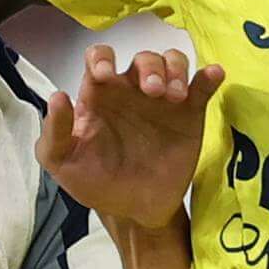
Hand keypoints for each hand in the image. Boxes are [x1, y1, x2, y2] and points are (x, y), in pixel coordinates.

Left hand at [38, 43, 223, 229]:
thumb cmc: (96, 181)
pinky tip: (213, 74)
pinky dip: (208, 76)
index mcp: (100, 94)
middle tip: (153, 91)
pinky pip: (201, 86)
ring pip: (172, 63)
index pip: (99, 58)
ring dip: (175, 70)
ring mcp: (163, 99)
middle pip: (143, 58)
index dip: (102, 58)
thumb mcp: (62, 162)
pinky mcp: (189, 113)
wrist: (134, 211)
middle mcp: (132, 89)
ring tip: (174, 96)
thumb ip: (55, 132)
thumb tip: (58, 97)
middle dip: (149, 68)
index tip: (106, 75)